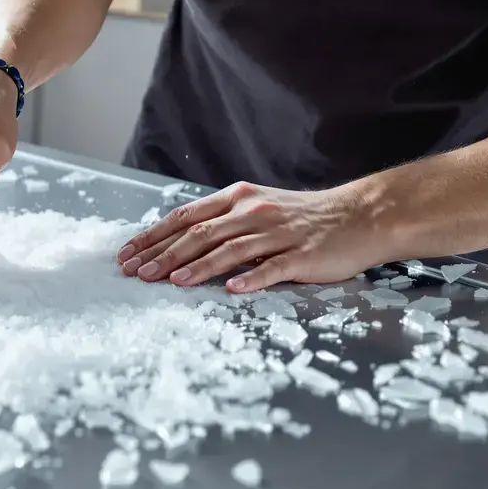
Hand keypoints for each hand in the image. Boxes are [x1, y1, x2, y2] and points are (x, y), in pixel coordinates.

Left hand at [116, 181, 384, 292]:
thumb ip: (220, 221)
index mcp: (237, 199)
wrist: (361, 215)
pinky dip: (251, 278)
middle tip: (136, 273)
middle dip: (163, 254)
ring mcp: (278, 233)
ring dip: (197, 267)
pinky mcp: (302, 254)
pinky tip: (231, 289)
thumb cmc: (303, 216)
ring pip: (230, 250)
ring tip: (171, 282)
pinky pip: (273, 267)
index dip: (153, 236)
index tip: (127, 254)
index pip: (185, 218)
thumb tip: (177, 241)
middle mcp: (253, 212)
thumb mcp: (256, 207)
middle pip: (199, 234)